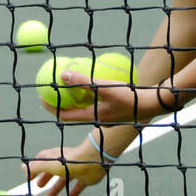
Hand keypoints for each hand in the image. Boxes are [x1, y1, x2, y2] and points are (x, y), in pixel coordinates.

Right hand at [24, 142, 107, 195]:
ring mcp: (76, 170)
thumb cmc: (69, 162)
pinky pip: (78, 185)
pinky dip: (74, 191)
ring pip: (64, 179)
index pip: (42, 160)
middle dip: (45, 178)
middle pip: (53, 170)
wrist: (93, 162)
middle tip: (39, 187)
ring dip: (56, 188)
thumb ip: (36, 166)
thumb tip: (23, 168)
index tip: (29, 177)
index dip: (35, 167)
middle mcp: (65, 162)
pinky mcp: (85, 178)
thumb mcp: (49, 164)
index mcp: (55, 157)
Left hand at [45, 69, 166, 124]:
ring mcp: (108, 118)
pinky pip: (99, 105)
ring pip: (87, 111)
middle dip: (62, 104)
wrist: (155, 104)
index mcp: (92, 117)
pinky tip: (97, 85)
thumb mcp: (105, 87)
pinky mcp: (117, 113)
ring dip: (78, 101)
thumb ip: (84, 81)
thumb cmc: (131, 97)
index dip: (50, 108)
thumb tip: (63, 74)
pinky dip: (93, 98)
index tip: (41, 98)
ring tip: (72, 87)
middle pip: (74, 114)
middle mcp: (98, 121)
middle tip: (53, 91)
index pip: (64, 115)